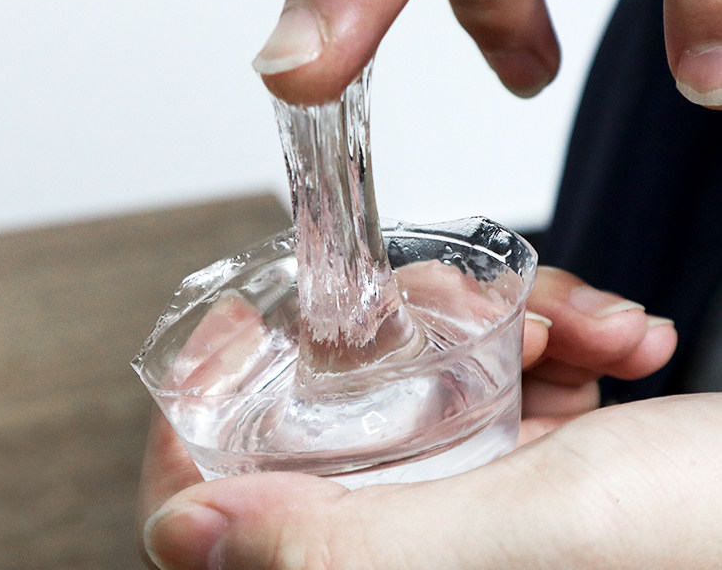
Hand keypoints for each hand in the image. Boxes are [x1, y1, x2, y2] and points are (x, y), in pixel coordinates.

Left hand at [137, 267, 676, 568]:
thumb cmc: (708, 540)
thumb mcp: (524, 538)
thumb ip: (347, 545)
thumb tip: (184, 530)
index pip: (229, 523)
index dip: (210, 417)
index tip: (244, 323)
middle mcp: (426, 555)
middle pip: (332, 417)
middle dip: (401, 333)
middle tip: (478, 309)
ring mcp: (479, 509)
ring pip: (420, 375)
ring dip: (491, 320)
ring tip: (576, 322)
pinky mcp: (533, 468)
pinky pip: (497, 371)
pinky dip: (546, 331)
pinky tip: (608, 337)